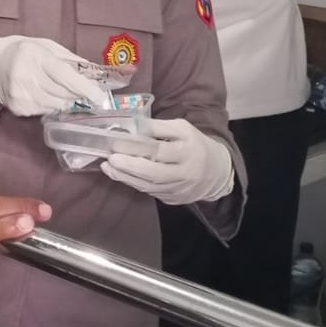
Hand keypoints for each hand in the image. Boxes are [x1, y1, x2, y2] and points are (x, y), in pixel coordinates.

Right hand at [0, 35, 111, 116]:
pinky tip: (44, 93)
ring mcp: (20, 94)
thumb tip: (95, 74)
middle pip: (63, 93)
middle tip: (85, 90)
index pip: (64, 76)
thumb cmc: (24, 52)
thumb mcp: (47, 46)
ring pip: (57, 105)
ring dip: (66, 100)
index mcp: (35, 56)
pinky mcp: (18, 108)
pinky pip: (46, 111)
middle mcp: (26, 76)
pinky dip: (52, 104)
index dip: (84, 87)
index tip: (100, 96)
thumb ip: (71, 59)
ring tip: (59, 88)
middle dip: (78, 94)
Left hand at [102, 118, 234, 205]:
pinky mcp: (173, 200)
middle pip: (153, 174)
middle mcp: (184, 174)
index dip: (137, 148)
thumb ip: (159, 127)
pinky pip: (150, 192)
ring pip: (148, 186)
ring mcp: (178, 190)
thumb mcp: (183, 129)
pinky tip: (120, 175)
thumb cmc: (196, 145)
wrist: (217, 173)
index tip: (117, 143)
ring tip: (108, 167)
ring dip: (125, 177)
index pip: (161, 151)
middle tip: (110, 159)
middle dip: (129, 167)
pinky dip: (133, 183)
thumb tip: (134, 127)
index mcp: (188, 152)